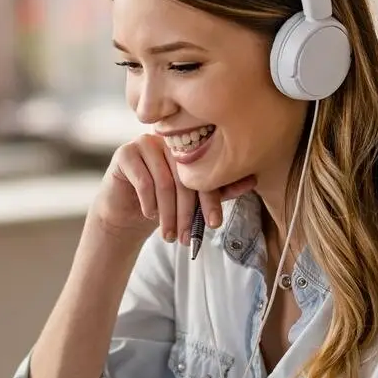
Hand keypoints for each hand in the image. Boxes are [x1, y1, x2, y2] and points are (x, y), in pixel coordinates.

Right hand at [89, 131, 253, 248]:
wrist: (126, 213)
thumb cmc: (164, 204)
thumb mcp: (194, 201)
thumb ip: (219, 189)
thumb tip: (252, 180)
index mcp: (189, 145)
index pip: (205, 170)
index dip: (211, 198)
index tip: (214, 224)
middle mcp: (168, 139)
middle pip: (185, 176)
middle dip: (187, 212)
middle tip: (187, 238)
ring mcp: (144, 143)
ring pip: (164, 181)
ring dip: (168, 213)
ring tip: (168, 235)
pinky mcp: (124, 154)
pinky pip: (143, 179)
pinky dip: (149, 203)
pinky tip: (150, 216)